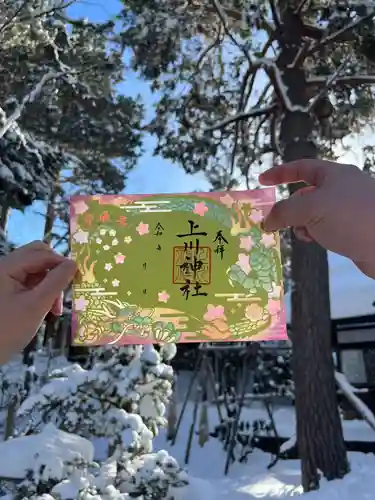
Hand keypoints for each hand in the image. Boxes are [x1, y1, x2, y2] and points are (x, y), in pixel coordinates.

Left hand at [0, 241, 76, 363]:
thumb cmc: (8, 330)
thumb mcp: (37, 305)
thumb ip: (56, 282)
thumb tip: (73, 264)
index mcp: (7, 267)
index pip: (41, 254)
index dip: (61, 262)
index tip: (78, 279)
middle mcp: (5, 267)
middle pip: (38, 256)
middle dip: (55, 271)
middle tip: (65, 289)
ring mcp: (6, 279)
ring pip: (36, 270)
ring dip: (50, 284)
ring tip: (56, 309)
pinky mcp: (7, 290)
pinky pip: (30, 282)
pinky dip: (42, 292)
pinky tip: (48, 309)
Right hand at [259, 159, 374, 278]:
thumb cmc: (350, 217)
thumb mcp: (311, 209)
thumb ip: (284, 212)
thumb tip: (267, 220)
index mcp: (334, 174)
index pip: (301, 167)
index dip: (280, 173)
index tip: (262, 181)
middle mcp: (341, 188)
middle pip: (305, 192)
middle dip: (290, 206)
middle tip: (276, 219)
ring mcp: (347, 209)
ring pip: (313, 213)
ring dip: (301, 222)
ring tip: (300, 233)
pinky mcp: (351, 228)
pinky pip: (324, 226)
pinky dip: (314, 232)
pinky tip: (313, 240)